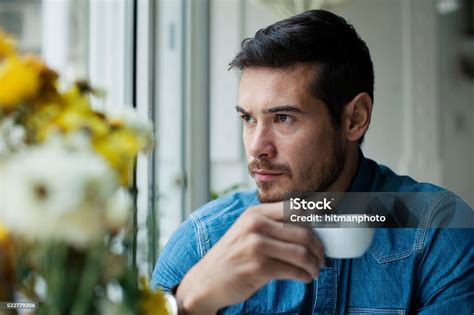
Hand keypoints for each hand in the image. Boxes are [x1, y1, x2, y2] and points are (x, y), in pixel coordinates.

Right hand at [175, 202, 324, 314]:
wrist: (207, 281)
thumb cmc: (233, 256)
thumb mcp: (247, 231)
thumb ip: (272, 226)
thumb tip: (310, 229)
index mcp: (255, 213)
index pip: (296, 208)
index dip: (316, 220)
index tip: (326, 232)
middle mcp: (256, 225)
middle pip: (304, 233)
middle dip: (320, 249)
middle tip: (322, 259)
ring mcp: (256, 246)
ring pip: (302, 253)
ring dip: (315, 265)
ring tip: (316, 270)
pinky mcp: (258, 267)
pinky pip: (294, 271)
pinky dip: (305, 276)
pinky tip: (305, 278)